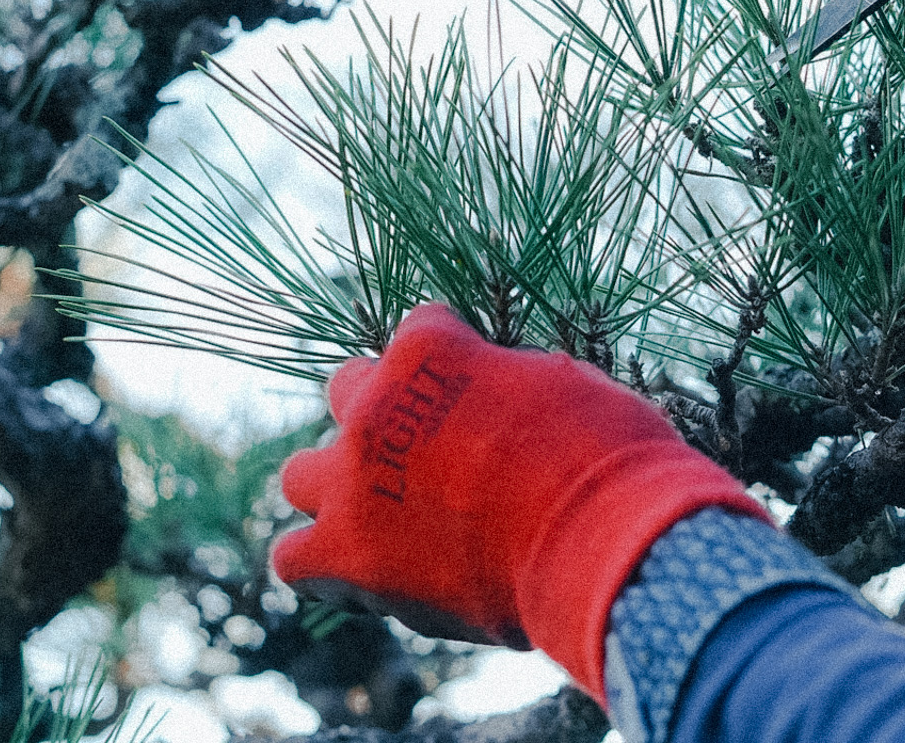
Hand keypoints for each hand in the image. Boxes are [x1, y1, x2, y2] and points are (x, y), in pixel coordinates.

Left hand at [271, 304, 767, 699]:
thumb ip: (510, 384)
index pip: (420, 331)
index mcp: (431, 347)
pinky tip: (364, 574)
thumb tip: (503, 407)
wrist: (603, 543)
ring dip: (339, 489)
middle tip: (437, 458)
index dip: (459, 366)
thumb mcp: (566, 387)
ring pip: (302, 474)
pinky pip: (294, 560)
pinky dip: (322, 566)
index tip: (490, 397)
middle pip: (348, 393)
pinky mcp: (346, 555)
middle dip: (384, 418)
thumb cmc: (610, 459)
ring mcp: (352, 480)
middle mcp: (374, 404)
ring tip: (388, 517)